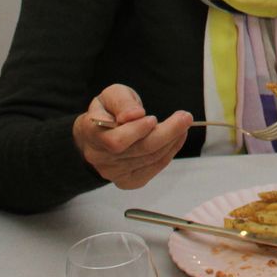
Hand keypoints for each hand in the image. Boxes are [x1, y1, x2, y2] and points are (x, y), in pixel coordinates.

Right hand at [71, 84, 191, 189]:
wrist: (97, 134)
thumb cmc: (108, 111)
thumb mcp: (112, 95)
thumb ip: (122, 102)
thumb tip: (136, 114)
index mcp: (91, 133)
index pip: (116, 141)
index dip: (137, 131)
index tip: (153, 118)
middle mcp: (100, 157)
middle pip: (139, 150)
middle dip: (167, 133)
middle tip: (185, 117)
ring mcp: (113, 173)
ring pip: (150, 159)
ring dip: (172, 141)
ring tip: (184, 124)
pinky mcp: (127, 181)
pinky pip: (153, 168)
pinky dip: (169, 152)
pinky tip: (177, 138)